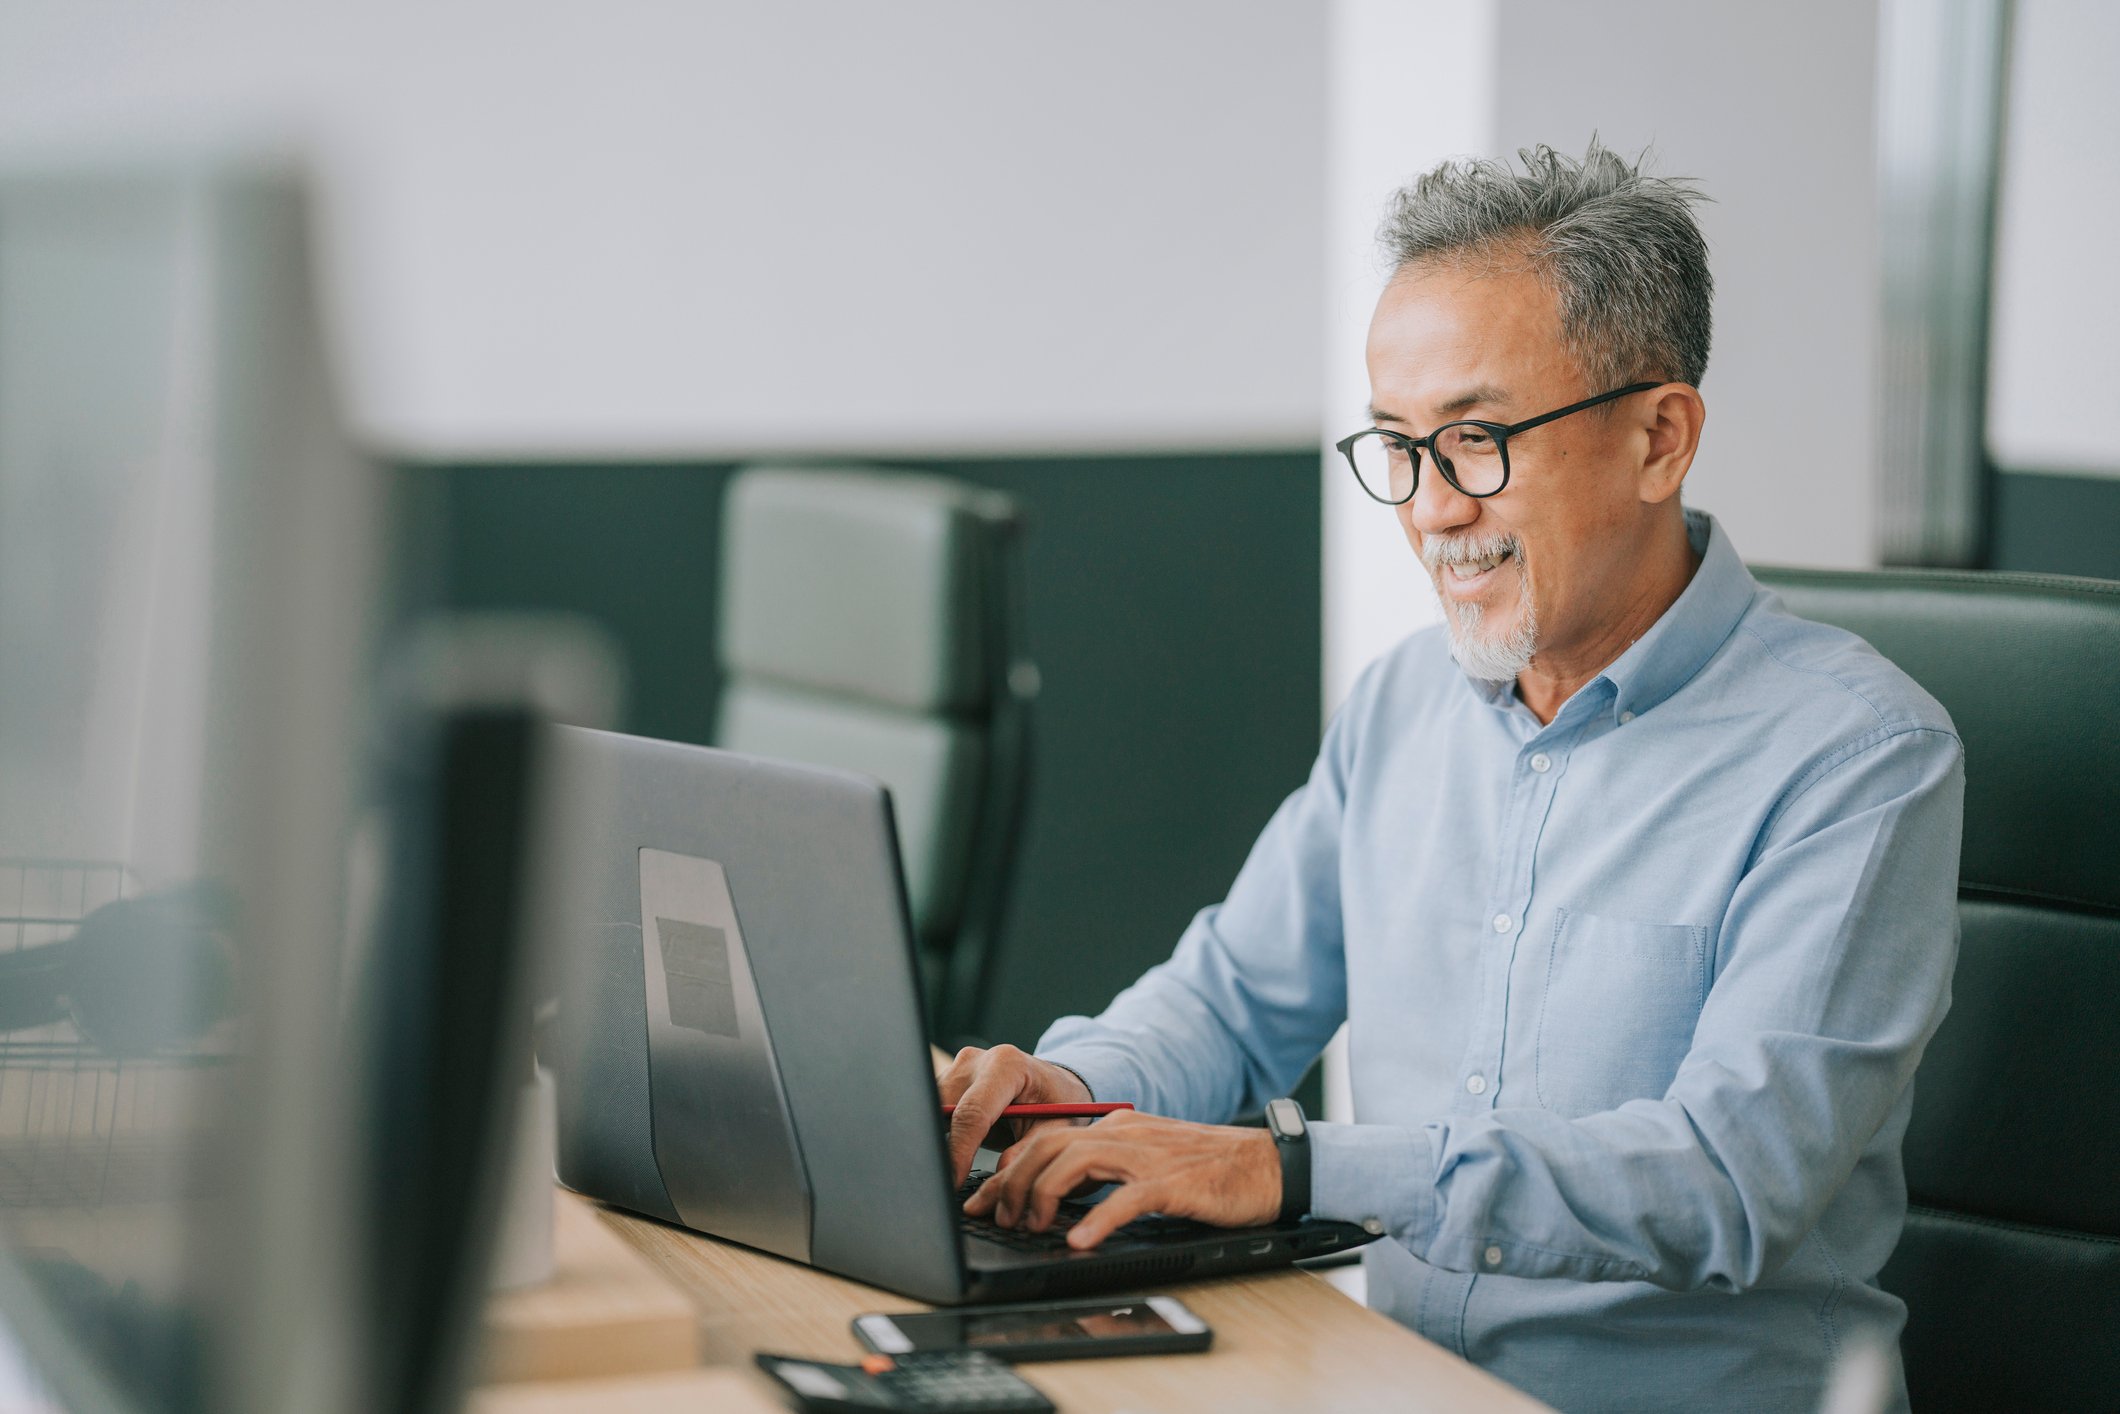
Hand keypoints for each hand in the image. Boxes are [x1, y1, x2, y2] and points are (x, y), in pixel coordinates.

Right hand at [937, 1044, 1094, 1186]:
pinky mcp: (948, 1079)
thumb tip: (999, 1179)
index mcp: (1007, 1065)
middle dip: (944, 1147)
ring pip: (933, 1109)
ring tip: (954, 1169)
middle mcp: (977, 1060)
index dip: (960, 1151)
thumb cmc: (1057, 1104)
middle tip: (947, 1182)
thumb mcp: (1054, 1130)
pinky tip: (951, 1154)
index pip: (972, 1112)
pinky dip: (940, 1133)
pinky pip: (933, 1109)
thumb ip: (1026, 1153)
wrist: (1053, 1085)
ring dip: (940, 1139)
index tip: (954, 1181)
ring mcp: (958, 1067)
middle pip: (945, 1109)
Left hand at [962, 1110, 1280, 1249]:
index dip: (1006, 1170)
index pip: (1045, 1139)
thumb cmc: (1208, 1171)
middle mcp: (1125, 1134)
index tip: (981, 1200)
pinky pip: (1125, 1199)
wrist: (1266, 1165)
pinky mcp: (1173, 1183)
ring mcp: (1148, 1156)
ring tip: (1027, 1227)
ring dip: (1042, 1196)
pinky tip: (1079, 1241)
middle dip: (1010, 1183)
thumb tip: (1054, 1198)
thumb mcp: (1146, 1161)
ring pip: (1075, 1163)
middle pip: (1049, 1146)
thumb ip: (1105, 1171)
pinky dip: (1097, 1220)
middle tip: (992, 1218)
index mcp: (1116, 1127)